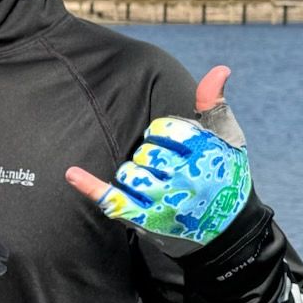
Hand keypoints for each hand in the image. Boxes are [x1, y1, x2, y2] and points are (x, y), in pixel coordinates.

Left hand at [65, 65, 251, 247]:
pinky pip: (113, 199)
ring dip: (135, 177)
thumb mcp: (227, 141)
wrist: (229, 234)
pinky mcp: (148, 221)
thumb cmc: (225, 177)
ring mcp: (165, 201)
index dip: (162, 136)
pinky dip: (90, 186)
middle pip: (144, 152)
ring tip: (155, 187)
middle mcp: (186, 177)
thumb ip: (213, 104)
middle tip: (166, 172)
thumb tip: (219, 69)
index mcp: (204, 152)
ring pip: (129, 174)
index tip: (172, 148)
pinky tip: (72, 174)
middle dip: (149, 158)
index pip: (162, 128)